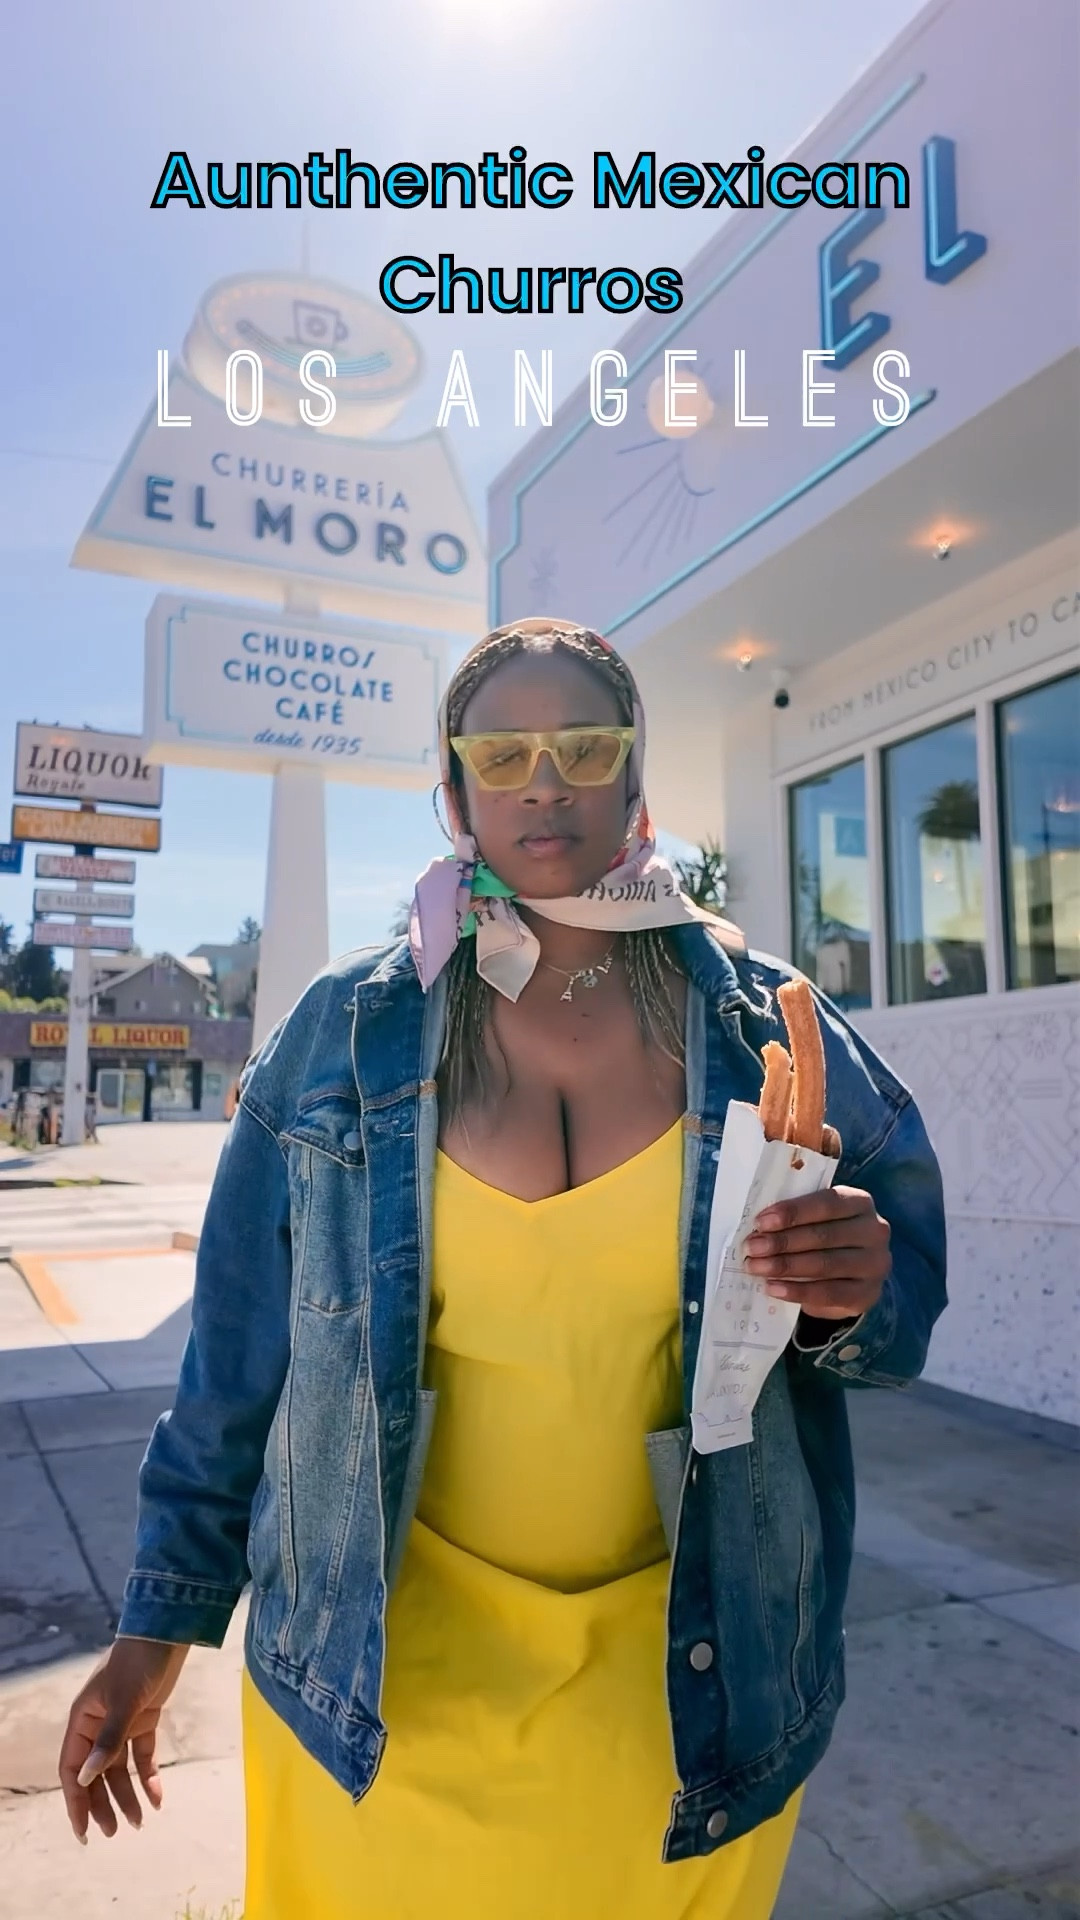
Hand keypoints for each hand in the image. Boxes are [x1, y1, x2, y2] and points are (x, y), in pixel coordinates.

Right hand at [59, 1637, 189, 1843]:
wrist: (167, 1634)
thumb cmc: (139, 1663)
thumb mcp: (123, 1702)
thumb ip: (107, 1741)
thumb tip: (85, 1778)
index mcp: (83, 1720)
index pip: (72, 1768)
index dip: (76, 1800)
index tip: (84, 1829)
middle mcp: (98, 1725)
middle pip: (95, 1774)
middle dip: (103, 1804)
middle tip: (114, 1832)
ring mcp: (121, 1724)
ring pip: (119, 1769)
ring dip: (127, 1795)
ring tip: (139, 1822)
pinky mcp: (144, 1720)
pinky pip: (143, 1756)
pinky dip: (149, 1777)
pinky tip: (158, 1798)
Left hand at [743, 1186, 890, 1319]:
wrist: (851, 1276)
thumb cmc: (827, 1238)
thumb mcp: (818, 1220)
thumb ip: (797, 1218)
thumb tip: (758, 1228)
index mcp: (860, 1203)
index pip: (827, 1203)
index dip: (793, 1212)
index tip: (761, 1222)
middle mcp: (875, 1231)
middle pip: (823, 1235)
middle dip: (782, 1241)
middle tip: (751, 1248)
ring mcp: (875, 1264)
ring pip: (825, 1264)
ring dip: (785, 1266)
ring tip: (756, 1267)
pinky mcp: (867, 1294)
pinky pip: (828, 1293)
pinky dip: (797, 1291)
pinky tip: (773, 1288)